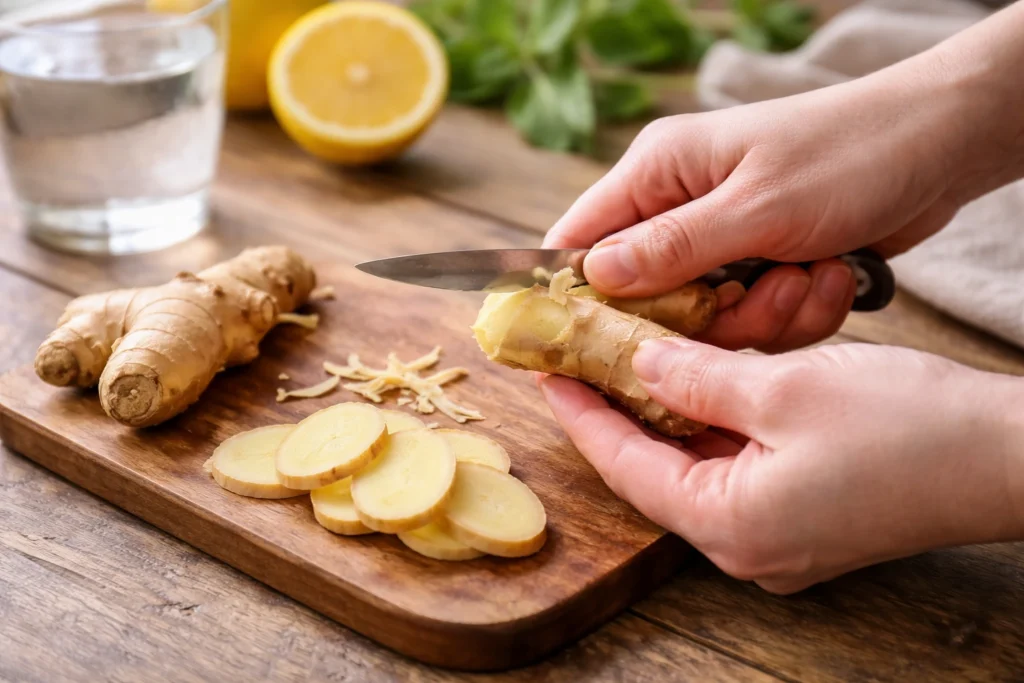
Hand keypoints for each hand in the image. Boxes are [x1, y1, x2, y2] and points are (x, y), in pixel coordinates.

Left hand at [540, 341, 1023, 592]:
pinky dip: (714, 423)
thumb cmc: (910, 429)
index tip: (548, 371)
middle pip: (657, 469)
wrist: (1012, 456)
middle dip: (620, 410)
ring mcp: (780, 535)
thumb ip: (698, 378)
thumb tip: (642, 364)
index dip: (581, 414)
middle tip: (584, 358)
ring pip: (698, 464)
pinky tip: (698, 379)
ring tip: (629, 358)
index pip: (626, 467)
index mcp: (731, 525)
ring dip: (668, 412)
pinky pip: (738, 467)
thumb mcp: (783, 388)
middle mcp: (748, 544)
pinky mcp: (807, 518)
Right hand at [544, 4, 1023, 351]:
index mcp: (659, 173)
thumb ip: (672, 248)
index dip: (570, 294)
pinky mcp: (762, 267)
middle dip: (706, 316)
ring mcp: (723, 241)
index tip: (579, 347)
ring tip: (807, 275)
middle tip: (756, 294)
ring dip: (762, 316)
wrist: (940, 145)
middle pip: (648, 297)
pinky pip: (754, 321)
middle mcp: (680, 208)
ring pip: (707, 319)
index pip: (579, 238)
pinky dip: (794, 313)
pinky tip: (830, 276)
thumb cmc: (847, 153)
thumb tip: (594, 277)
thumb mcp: (756, 205)